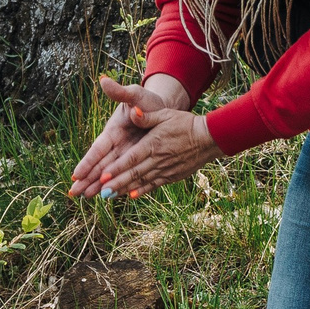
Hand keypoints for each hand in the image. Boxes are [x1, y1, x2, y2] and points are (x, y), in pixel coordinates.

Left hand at [68, 75, 220, 199]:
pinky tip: (132, 196)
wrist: (208, 138)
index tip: (102, 176)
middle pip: (133, 173)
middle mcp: (158, 159)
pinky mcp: (172, 176)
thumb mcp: (165, 114)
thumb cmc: (185, 123)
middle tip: (101, 192)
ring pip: (141, 181)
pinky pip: (154, 184)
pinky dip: (142, 190)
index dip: (116, 168)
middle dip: (116, 183)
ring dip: (125, 189)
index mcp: (153, 144)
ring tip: (109, 196)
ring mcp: (165, 169)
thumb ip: (146, 116)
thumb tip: (132, 112)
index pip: (131, 158)